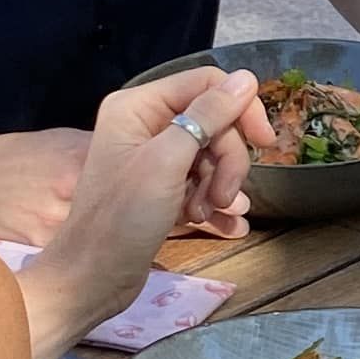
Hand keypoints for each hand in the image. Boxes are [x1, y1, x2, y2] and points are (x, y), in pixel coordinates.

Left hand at [45, 63, 265, 275]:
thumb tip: (246, 78)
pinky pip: (204, 183)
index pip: (207, 85)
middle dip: (227, 161)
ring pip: (214, 155)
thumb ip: (207, 116)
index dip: (240, 109)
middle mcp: (146, 126)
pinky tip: (228, 226)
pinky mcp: (164, 189)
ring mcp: (155, 159)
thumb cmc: (122, 219)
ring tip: (207, 214)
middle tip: (223, 196)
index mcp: (138, 107)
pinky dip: (216, 203)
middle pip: (214, 123)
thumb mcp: (167, 162)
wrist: (93, 280)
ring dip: (221, 186)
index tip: (265, 142)